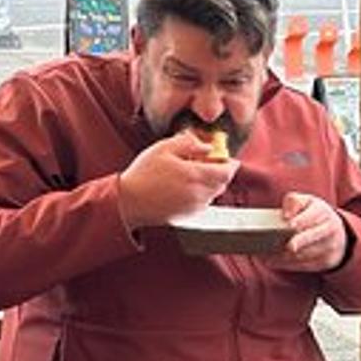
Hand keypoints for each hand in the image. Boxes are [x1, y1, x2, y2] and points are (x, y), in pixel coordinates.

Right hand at [117, 130, 238, 228]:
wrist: (129, 201)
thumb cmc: (143, 174)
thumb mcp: (164, 148)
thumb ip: (189, 144)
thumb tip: (207, 147)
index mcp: (195, 176)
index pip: (226, 173)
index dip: (231, 165)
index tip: (230, 160)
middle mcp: (198, 194)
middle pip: (222, 184)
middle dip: (221, 173)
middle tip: (212, 163)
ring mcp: (193, 207)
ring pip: (213, 194)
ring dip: (211, 184)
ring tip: (194, 174)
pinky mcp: (187, 215)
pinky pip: (203, 203)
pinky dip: (201, 194)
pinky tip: (185, 187)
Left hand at [273, 192, 347, 271]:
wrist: (337, 232)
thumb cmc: (314, 215)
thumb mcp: (306, 202)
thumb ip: (294, 202)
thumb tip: (286, 215)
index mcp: (323, 211)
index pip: (312, 215)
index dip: (301, 220)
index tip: (290, 225)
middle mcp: (329, 229)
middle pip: (311, 236)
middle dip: (298, 241)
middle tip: (285, 246)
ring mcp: (330, 246)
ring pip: (305, 254)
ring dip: (285, 256)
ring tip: (266, 255)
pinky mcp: (326, 261)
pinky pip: (304, 265)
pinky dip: (287, 264)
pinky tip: (273, 262)